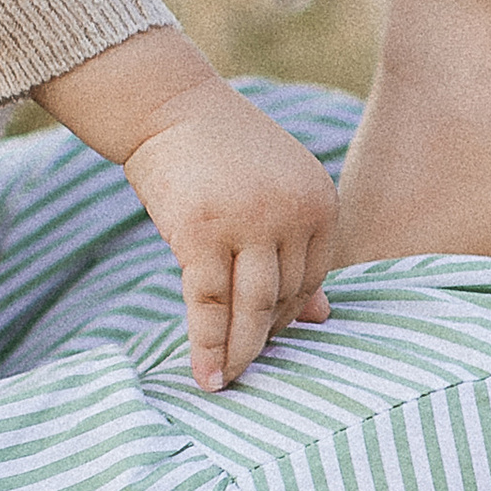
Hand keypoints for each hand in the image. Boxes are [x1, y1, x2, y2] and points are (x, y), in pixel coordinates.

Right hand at [122, 80, 337, 389]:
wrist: (168, 108)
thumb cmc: (221, 154)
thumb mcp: (275, 194)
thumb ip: (300, 251)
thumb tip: (323, 317)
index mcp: (319, 201)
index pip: (312, 277)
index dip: (290, 313)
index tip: (268, 335)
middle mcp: (292, 212)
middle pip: (285, 296)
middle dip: (264, 336)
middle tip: (245, 366)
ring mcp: (248, 223)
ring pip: (253, 307)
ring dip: (240, 352)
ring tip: (227, 382)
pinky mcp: (202, 233)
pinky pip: (209, 304)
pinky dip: (207, 345)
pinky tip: (204, 373)